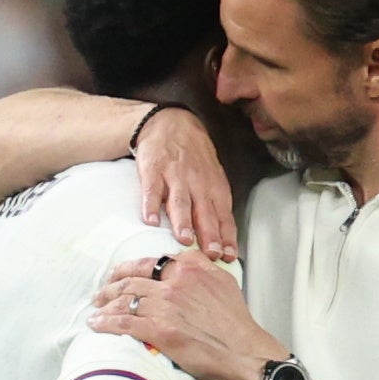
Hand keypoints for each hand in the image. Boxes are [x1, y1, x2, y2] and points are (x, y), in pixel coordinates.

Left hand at [91, 250, 288, 379]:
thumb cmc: (236, 323)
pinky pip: (124, 323)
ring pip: (124, 300)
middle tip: (102, 292)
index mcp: (189, 268)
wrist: (244, 351)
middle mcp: (174, 282)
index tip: (120, 274)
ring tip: (96, 309)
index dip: (129, 269)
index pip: (149, 262)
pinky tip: (97, 324)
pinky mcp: (159, 330)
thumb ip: (203, 267)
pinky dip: (106, 323)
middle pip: (132, 279)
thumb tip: (189, 261)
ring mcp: (165, 306)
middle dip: (111, 285)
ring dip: (105, 304)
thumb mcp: (224, 282)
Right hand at [136, 108, 238, 261]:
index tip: (228, 256)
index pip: (223, 215)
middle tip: (211, 253)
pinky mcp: (152, 170)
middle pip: (204, 211)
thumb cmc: (195, 158)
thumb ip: (216, 209)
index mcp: (214, 188)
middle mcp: (196, 183)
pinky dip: (150, 204)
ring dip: (183, 221)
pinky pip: (151, 189)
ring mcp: (174, 175)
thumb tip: (224, 244)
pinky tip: (150, 220)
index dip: (226, 236)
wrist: (172, 122)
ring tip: (184, 239)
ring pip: (180, 201)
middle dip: (209, 233)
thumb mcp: (212, 179)